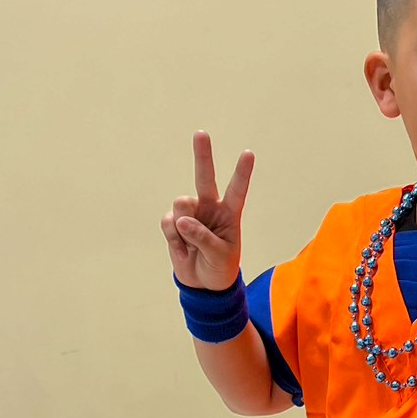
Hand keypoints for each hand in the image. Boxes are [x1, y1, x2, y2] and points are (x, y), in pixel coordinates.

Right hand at [161, 132, 254, 291]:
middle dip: (202, 155)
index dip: (242, 172)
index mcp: (230, 213)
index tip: (248, 153)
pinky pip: (168, 223)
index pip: (237, 190)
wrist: (203, 284)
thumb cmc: (220, 267)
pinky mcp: (173, 224)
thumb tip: (181, 219)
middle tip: (201, 133)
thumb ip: (203, 237)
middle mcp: (210, 207)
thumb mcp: (219, 255)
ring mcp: (191, 214)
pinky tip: (182, 250)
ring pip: (182, 205)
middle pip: (204, 177)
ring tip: (191, 245)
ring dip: (184, 226)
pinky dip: (173, 239)